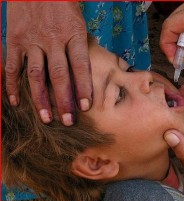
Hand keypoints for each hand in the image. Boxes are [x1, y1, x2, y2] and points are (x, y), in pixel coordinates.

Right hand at [5, 2, 92, 125]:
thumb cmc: (62, 4)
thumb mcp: (78, 21)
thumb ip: (81, 46)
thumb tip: (86, 73)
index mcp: (74, 34)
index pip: (81, 66)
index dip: (83, 88)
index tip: (85, 107)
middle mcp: (53, 40)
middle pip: (59, 75)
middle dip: (64, 100)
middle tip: (68, 121)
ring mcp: (32, 41)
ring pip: (36, 75)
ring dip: (40, 99)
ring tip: (46, 118)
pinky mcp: (14, 40)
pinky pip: (12, 66)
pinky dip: (12, 85)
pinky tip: (16, 102)